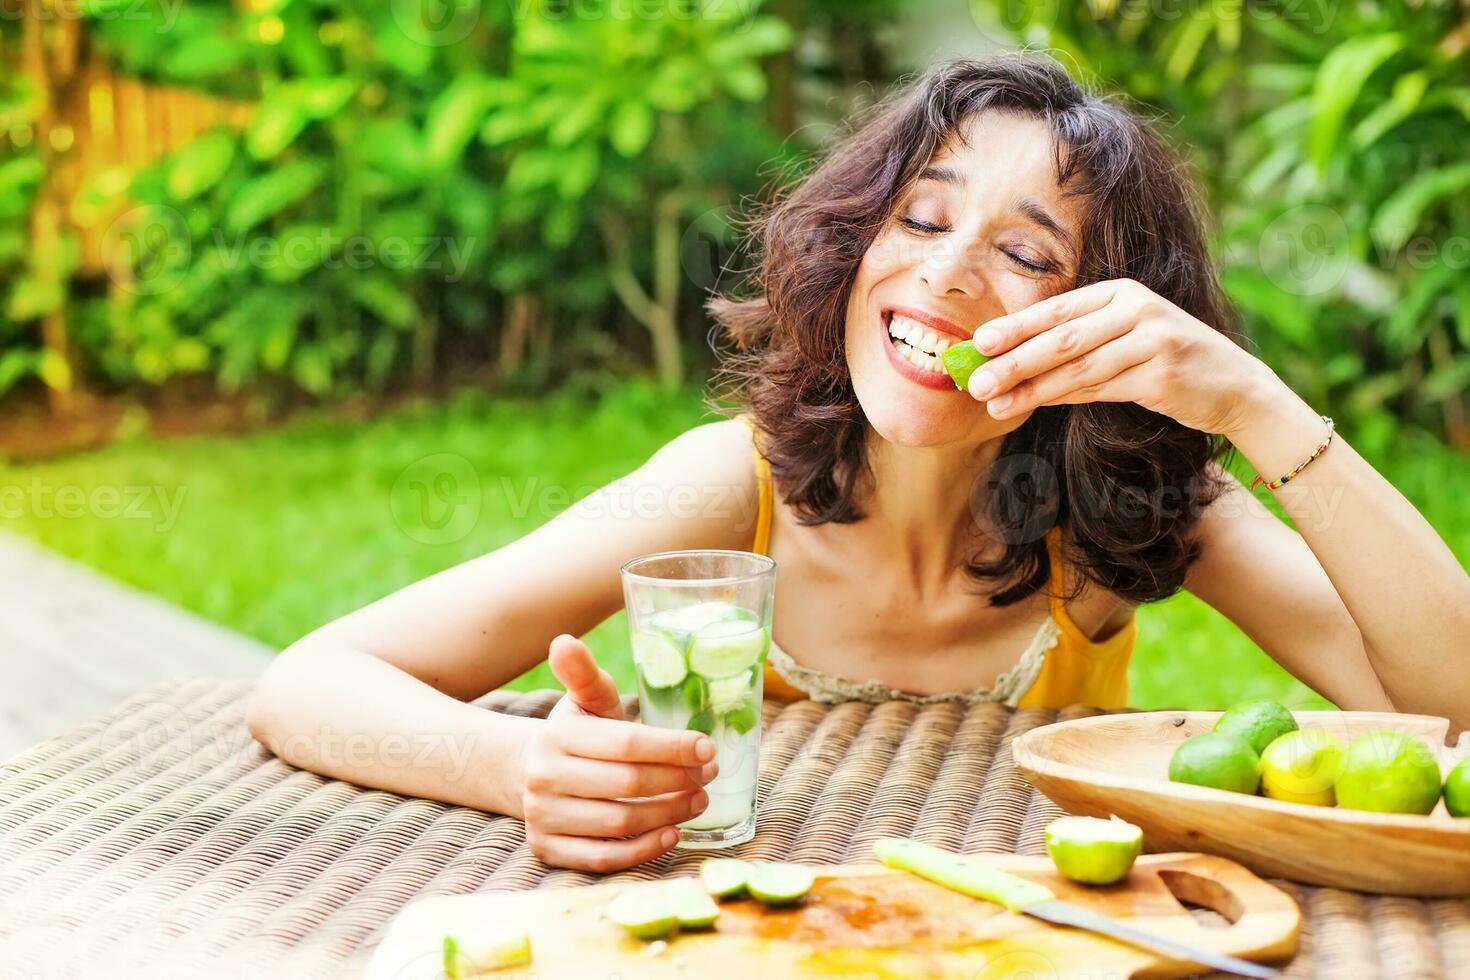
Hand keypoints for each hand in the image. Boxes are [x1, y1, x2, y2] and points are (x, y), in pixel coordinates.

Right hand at [518, 634, 716, 871]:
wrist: (529, 772)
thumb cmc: (578, 734)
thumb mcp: (585, 702)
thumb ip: (585, 675)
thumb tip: (564, 640)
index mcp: (558, 734)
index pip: (626, 743)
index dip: (672, 747)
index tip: (707, 748)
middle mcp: (544, 776)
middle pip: (628, 784)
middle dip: (678, 780)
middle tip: (711, 776)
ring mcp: (543, 817)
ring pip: (620, 823)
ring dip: (669, 814)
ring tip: (699, 800)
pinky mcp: (547, 850)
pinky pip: (603, 858)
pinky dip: (643, 850)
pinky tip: (672, 834)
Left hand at [964, 278, 1275, 435]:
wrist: (1232, 386)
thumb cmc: (1164, 362)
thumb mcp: (1121, 341)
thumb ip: (1074, 348)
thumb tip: (1008, 365)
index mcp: (1120, 292)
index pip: (1057, 310)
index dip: (1015, 327)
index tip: (977, 344)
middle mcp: (1137, 308)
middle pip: (1062, 338)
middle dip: (1013, 361)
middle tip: (976, 381)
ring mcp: (1153, 340)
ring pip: (1077, 367)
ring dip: (1030, 387)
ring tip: (994, 402)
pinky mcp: (1162, 375)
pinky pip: (1101, 388)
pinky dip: (1063, 398)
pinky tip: (1033, 406)